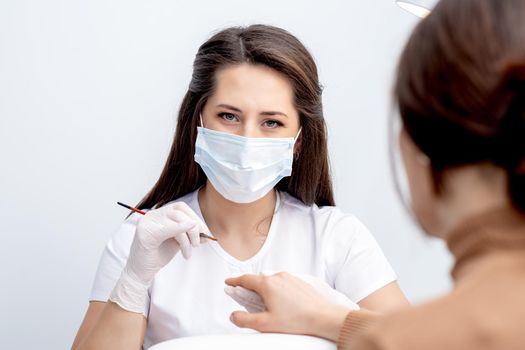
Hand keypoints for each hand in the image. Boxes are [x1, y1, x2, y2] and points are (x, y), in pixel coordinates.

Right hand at [110, 202, 209, 312]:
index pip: (181, 208)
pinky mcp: (145, 234)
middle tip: (200, 242)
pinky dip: (180, 230)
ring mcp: (147, 223)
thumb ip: (188, 234)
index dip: (195, 217)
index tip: (205, 232)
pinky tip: (188, 242)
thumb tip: (205, 233)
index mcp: (160, 214)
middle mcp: (152, 215)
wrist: (140, 272)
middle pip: (179, 211)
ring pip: (176, 220)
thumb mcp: (177, 241)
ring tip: (188, 252)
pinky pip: (166, 228)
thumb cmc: (158, 255)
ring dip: (188, 237)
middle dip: (195, 226)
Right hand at [225, 272, 351, 340]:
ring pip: (271, 281)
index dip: (234, 281)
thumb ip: (244, 320)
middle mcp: (278, 277)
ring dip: (265, 289)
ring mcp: (290, 277)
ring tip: (266, 304)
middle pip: (258, 279)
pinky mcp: (299, 281)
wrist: (323, 317)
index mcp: (267, 284)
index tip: (229, 282)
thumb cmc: (297, 320)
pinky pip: (283, 282)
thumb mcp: (265, 324)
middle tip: (245, 297)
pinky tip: (281, 303)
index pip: (245, 279)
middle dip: (249, 287)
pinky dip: (277, 289)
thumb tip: (233, 315)